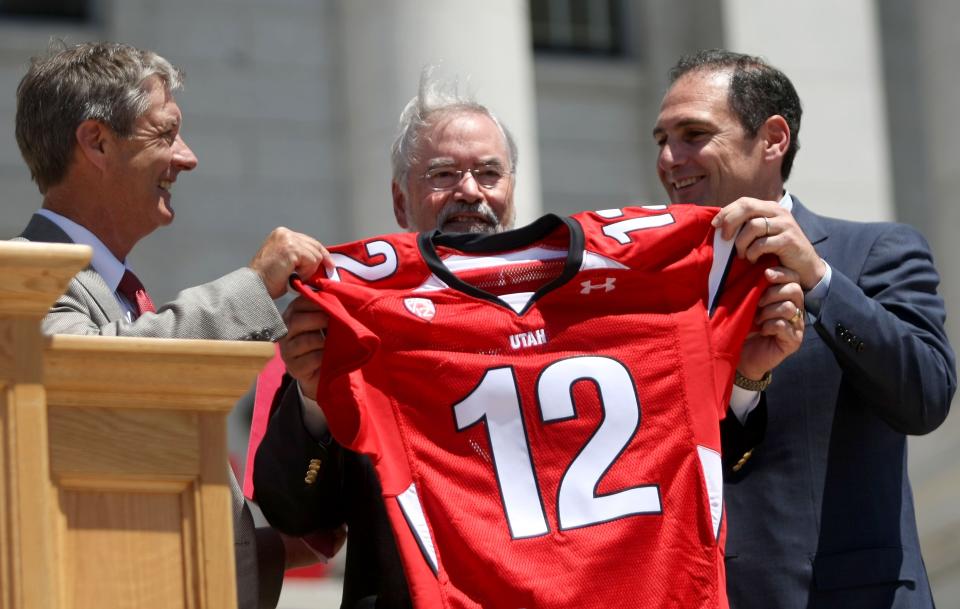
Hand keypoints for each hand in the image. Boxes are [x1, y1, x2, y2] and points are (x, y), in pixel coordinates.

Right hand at [249, 227, 333, 298]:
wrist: (255, 286)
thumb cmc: (267, 280)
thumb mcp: (286, 262)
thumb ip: (299, 256)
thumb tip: (320, 261)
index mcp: (282, 234)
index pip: (309, 241)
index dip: (321, 253)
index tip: (329, 264)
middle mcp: (284, 233)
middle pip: (315, 246)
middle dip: (318, 262)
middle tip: (315, 276)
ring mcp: (287, 239)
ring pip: (315, 255)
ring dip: (308, 270)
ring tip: (295, 277)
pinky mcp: (291, 249)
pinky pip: (312, 261)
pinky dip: (306, 272)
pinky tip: (294, 277)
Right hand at [279, 295, 327, 399]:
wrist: (320, 372)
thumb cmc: (324, 343)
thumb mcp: (324, 324)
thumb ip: (326, 310)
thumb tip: (336, 296)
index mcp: (292, 316)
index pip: (298, 304)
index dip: (314, 302)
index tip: (330, 303)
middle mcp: (285, 333)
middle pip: (296, 321)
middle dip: (318, 319)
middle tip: (332, 321)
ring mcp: (287, 351)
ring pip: (304, 341)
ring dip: (322, 340)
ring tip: (332, 341)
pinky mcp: (294, 368)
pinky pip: (310, 359)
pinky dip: (323, 356)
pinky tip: (328, 356)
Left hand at [712, 197, 826, 289]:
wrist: (805, 267)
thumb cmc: (778, 251)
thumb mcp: (762, 234)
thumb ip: (747, 226)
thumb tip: (720, 223)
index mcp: (770, 208)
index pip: (744, 202)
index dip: (726, 212)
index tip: (715, 225)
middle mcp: (779, 212)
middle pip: (747, 208)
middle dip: (730, 222)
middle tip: (724, 239)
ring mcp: (785, 225)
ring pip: (752, 226)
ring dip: (741, 243)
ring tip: (742, 255)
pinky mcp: (789, 240)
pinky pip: (762, 243)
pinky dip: (752, 253)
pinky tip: (753, 260)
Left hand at [738, 266, 804, 379]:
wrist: (740, 355)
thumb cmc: (742, 327)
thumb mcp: (745, 304)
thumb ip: (751, 288)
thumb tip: (749, 265)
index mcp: (785, 297)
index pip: (793, 277)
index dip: (781, 273)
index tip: (765, 274)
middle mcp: (796, 309)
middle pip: (795, 290)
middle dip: (773, 293)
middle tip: (758, 303)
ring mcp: (796, 325)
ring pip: (790, 307)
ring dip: (769, 311)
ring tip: (758, 319)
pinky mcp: (793, 341)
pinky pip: (784, 326)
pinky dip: (770, 325)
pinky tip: (762, 330)